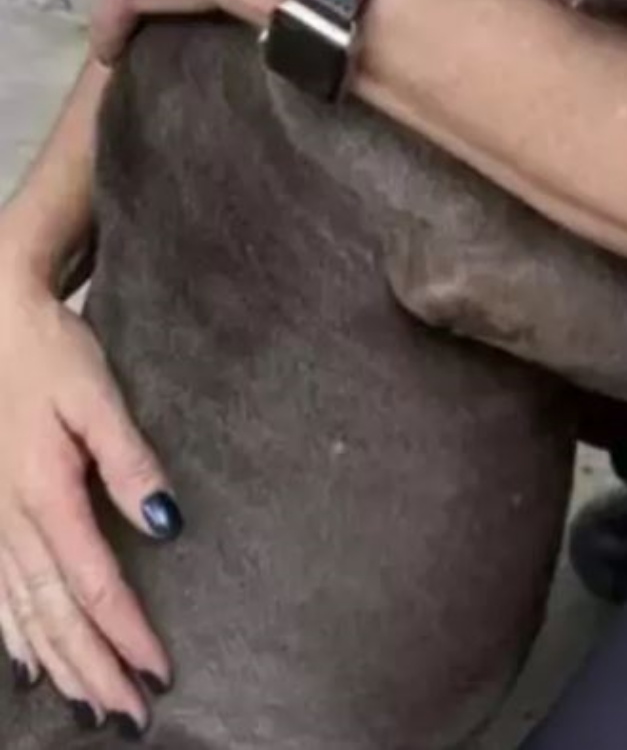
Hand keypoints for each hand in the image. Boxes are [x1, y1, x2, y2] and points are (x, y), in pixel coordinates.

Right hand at [0, 247, 176, 730]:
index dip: (127, 633)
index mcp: (45, 495)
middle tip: (133, 714)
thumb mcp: (97, 396)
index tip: (160, 671)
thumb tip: (168, 525)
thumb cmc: (50, 355)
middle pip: (56, 616)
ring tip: (93, 705)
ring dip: (60, 664)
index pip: (94, 585)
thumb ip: (131, 460)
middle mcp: (10, 522)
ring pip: (24, 615)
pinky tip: (31, 664)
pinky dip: (17, 637)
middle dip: (96, 669)